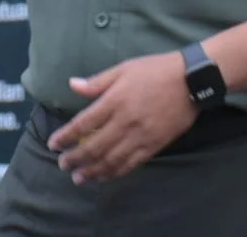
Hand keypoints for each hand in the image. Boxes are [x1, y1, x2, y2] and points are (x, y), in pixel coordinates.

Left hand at [47, 52, 197, 182]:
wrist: (192, 80)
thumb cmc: (156, 70)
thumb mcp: (124, 69)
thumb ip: (97, 82)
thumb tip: (72, 85)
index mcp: (115, 101)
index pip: (83, 124)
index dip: (66, 137)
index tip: (53, 144)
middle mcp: (124, 122)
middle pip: (93, 147)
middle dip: (74, 158)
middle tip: (63, 164)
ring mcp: (140, 136)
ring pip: (110, 160)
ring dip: (91, 171)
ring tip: (78, 177)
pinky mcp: (154, 145)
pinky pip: (130, 164)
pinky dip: (114, 173)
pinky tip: (104, 176)